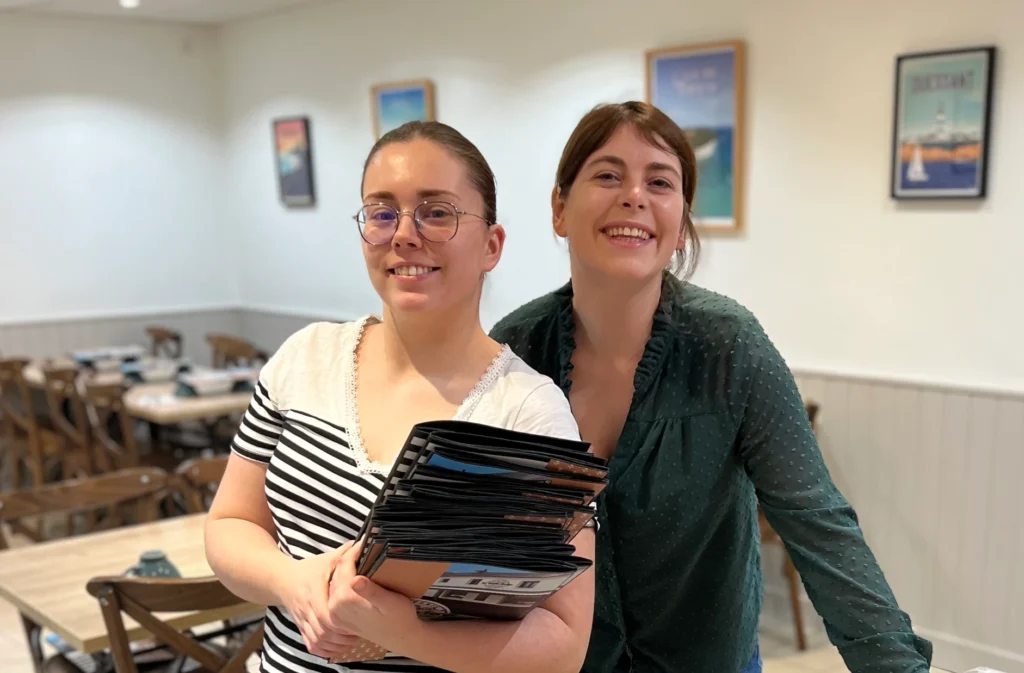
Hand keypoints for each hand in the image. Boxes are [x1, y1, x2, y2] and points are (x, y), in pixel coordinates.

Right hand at [278, 542, 360, 659]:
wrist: (282, 580)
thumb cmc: (309, 569)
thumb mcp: (326, 559)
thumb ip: (345, 554)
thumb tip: (365, 542)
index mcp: (313, 589)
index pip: (325, 612)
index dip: (340, 621)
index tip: (356, 622)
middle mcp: (306, 607)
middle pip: (323, 630)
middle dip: (341, 636)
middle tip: (359, 635)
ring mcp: (302, 619)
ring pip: (317, 640)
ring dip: (335, 645)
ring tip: (351, 642)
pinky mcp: (301, 627)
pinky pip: (311, 645)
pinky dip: (324, 649)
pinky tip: (336, 647)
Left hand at [327, 540, 417, 648]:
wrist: (400, 638)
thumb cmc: (399, 618)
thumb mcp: (390, 603)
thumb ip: (371, 592)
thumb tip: (355, 579)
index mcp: (345, 600)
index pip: (344, 564)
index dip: (354, 549)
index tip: (365, 540)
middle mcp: (335, 607)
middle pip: (337, 570)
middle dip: (349, 556)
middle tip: (364, 545)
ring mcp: (335, 612)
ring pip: (335, 579)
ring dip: (347, 567)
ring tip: (362, 557)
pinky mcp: (338, 616)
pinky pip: (336, 590)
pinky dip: (344, 579)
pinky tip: (358, 575)